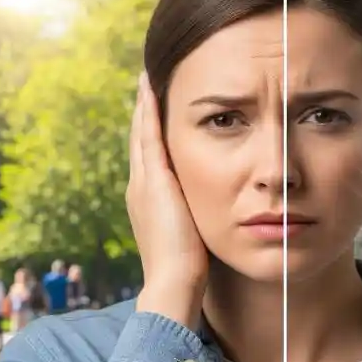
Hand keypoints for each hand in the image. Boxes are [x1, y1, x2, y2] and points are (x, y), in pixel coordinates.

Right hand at [127, 72, 208, 329]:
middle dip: (144, 112)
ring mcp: (143, 181)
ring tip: (147, 78)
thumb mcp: (193, 236)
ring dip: (144, 104)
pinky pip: (148, 134)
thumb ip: (198, 219)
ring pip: (141, 132)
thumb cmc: (190, 270)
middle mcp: (140, 187)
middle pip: (141, 139)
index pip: (150, 157)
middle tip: (146, 82)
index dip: (151, 133)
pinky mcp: (153, 179)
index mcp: (149, 200)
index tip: (156, 110)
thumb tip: (221, 212)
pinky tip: (151, 88)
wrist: (174, 283)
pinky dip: (148, 111)